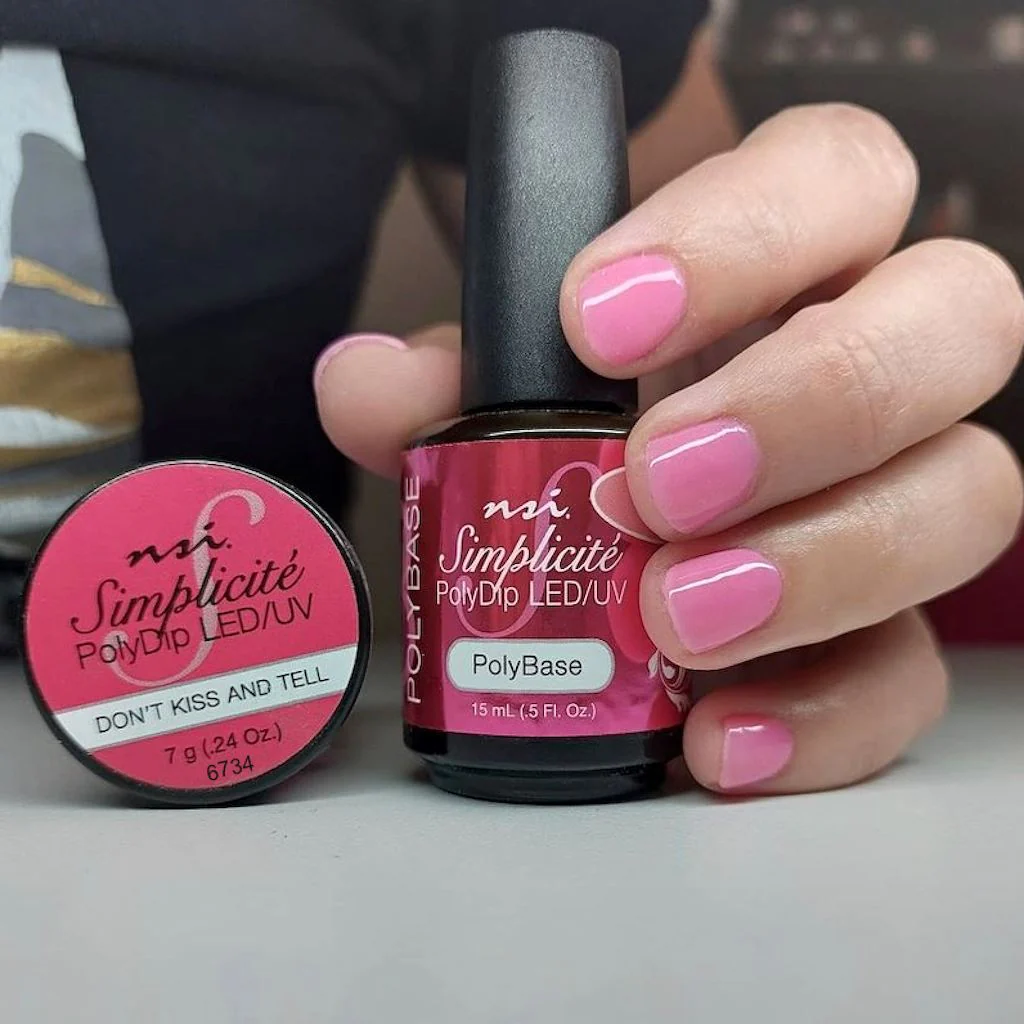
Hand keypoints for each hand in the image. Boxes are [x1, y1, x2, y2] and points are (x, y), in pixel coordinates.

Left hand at [315, 104, 1023, 795]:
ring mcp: (907, 500)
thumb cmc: (585, 439)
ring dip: (820, 561)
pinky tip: (716, 737)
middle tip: (656, 482)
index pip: (837, 177)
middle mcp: (886, 366)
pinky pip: (915, 675)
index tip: (596, 319)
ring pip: (969, 497)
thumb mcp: (511, 396)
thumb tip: (362, 382)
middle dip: (810, 400)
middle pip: (955, 324)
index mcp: (797, 263)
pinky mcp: (892, 635)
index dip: (741, 233)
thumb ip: (450, 383)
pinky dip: (823, 714)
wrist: (626, 558)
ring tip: (675, 613)